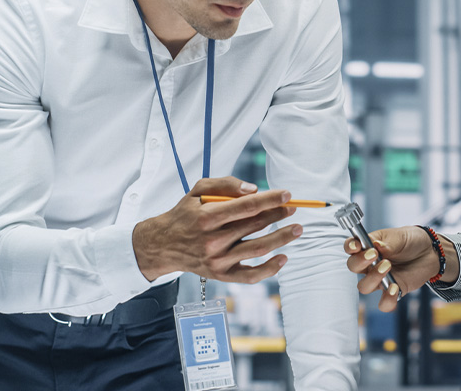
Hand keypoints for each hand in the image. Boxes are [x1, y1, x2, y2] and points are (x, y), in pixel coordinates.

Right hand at [132, 177, 300, 282]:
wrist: (163, 245)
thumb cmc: (184, 214)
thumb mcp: (197, 191)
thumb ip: (225, 184)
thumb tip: (253, 190)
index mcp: (206, 217)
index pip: (246, 207)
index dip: (270, 200)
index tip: (287, 195)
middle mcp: (212, 240)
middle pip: (254, 226)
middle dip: (278, 214)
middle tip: (293, 207)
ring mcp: (217, 260)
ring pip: (257, 249)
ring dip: (282, 238)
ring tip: (297, 228)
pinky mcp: (220, 275)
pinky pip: (250, 276)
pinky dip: (270, 269)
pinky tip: (283, 257)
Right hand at [344, 226, 458, 311]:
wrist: (430, 252)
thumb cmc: (411, 241)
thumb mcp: (401, 236)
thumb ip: (388, 242)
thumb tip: (376, 246)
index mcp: (368, 246)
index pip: (351, 247)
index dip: (350, 247)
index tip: (356, 246)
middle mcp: (370, 264)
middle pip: (353, 267)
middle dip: (360, 262)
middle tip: (374, 255)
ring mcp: (380, 279)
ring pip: (364, 286)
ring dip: (373, 278)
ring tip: (388, 266)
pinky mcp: (392, 291)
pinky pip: (383, 303)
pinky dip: (387, 299)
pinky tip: (395, 288)